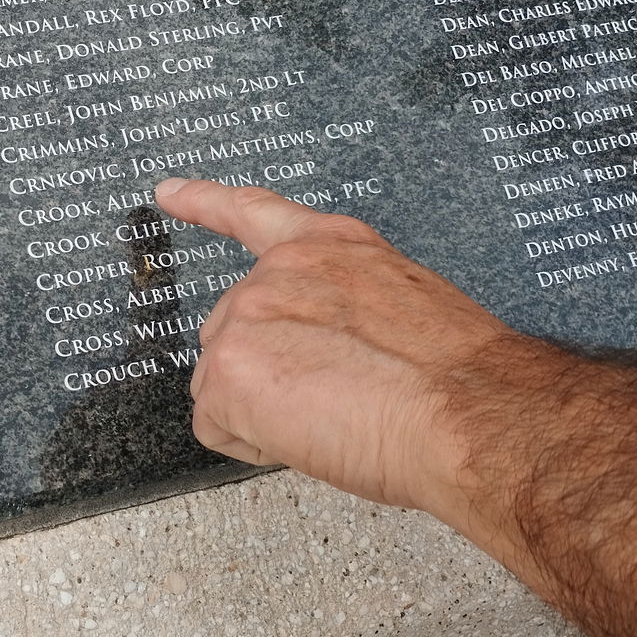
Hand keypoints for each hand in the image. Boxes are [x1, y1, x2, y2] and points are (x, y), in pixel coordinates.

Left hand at [154, 178, 533, 528]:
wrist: (469, 413)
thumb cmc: (457, 378)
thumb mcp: (400, 306)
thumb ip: (341, 307)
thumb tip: (324, 349)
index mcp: (330, 247)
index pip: (255, 214)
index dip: (205, 202)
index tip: (167, 192)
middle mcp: (281, 270)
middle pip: (234, 334)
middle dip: (269, 375)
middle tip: (340, 397)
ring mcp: (247, 314)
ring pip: (224, 385)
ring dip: (266, 412)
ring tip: (337, 416)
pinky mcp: (227, 368)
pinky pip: (218, 427)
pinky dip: (256, 445)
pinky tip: (310, 436)